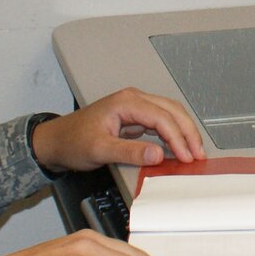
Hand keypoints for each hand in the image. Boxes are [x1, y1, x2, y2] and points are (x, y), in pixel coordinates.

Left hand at [31, 88, 204, 170]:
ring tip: (194, 151)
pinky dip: (173, 134)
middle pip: (172, 111)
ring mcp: (135, 107)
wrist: (55, 141)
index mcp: (126, 102)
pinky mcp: (134, 117)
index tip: (187, 156)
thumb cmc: (72, 141)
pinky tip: (179, 147)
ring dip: (184, 132)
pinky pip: (161, 121)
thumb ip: (130, 152)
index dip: (178, 138)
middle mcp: (133, 99)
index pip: (162, 117)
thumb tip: (158, 154)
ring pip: (170, 114)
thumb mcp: (100, 150)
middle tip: (198, 154)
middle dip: (188, 132)